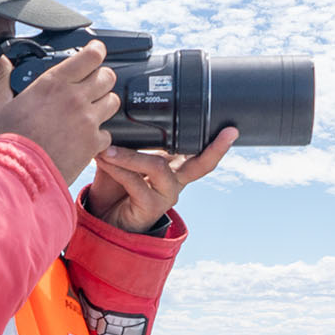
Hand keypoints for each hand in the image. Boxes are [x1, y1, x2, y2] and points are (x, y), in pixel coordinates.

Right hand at [0, 40, 117, 185]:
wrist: (19, 173)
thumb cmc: (9, 140)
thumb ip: (2, 78)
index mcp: (54, 83)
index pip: (91, 55)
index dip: (96, 51)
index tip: (94, 53)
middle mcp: (75, 97)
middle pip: (108, 76)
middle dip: (101, 79)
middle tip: (91, 87)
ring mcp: (87, 120)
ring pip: (113, 102)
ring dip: (104, 105)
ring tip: (90, 113)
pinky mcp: (93, 142)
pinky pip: (108, 133)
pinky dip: (100, 136)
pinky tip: (86, 139)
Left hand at [86, 126, 239, 232]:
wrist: (102, 217)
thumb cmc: (114, 187)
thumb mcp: (120, 160)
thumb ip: (124, 142)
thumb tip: (113, 117)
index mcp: (172, 165)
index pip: (197, 151)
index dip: (215, 143)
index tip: (231, 129)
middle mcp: (175, 180)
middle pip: (201, 163)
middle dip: (214, 148)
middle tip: (228, 132)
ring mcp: (166, 195)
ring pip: (157, 167)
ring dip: (130, 155)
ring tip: (108, 149)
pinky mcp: (151, 207)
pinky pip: (136, 183)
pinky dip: (117, 169)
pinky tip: (104, 160)